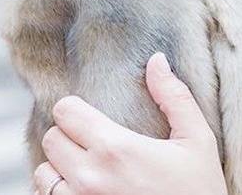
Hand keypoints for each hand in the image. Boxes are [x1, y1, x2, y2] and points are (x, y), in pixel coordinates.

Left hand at [33, 53, 227, 194]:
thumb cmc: (198, 188)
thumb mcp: (197, 138)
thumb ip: (174, 96)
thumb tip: (156, 59)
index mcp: (116, 149)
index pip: (66, 112)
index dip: (78, 107)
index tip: (93, 112)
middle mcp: (89, 178)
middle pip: (52, 139)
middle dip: (70, 134)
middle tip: (95, 138)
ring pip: (43, 173)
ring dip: (61, 166)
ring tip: (90, 165)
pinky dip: (61, 190)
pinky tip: (90, 187)